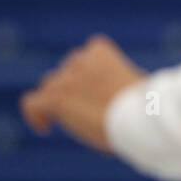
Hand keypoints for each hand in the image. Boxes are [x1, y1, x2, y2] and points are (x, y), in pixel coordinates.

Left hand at [20, 34, 145, 151]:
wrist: (139, 116)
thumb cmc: (148, 105)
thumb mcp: (139, 85)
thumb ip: (122, 83)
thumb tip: (124, 93)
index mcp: (100, 52)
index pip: (85, 55)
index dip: (88, 73)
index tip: (98, 89)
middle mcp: (79, 61)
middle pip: (66, 71)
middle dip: (75, 88)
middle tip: (90, 110)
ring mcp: (65, 80)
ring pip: (50, 87)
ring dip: (59, 101)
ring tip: (75, 121)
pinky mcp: (55, 99)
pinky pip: (32, 104)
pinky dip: (35, 115)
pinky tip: (45, 128)